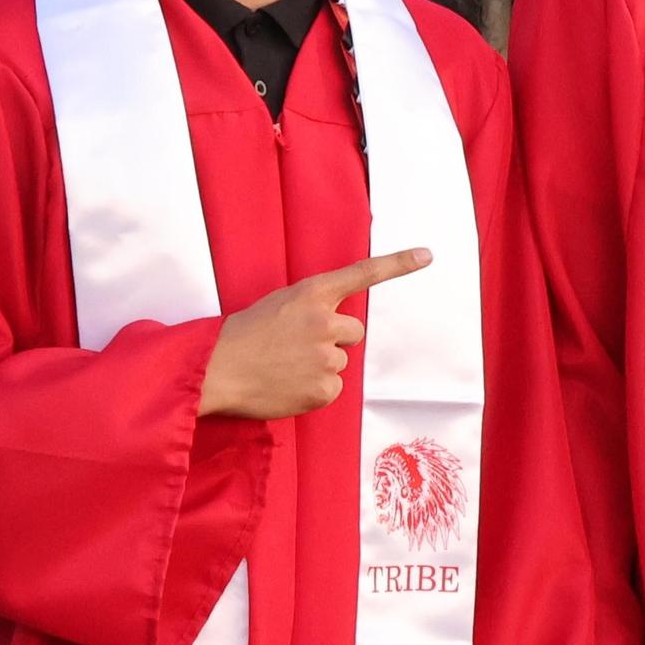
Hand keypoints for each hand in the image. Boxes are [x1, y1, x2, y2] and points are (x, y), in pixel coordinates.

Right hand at [197, 248, 430, 418]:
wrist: (217, 370)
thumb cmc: (243, 336)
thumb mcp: (279, 306)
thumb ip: (311, 309)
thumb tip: (334, 330)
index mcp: (312, 294)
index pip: (362, 274)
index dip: (398, 263)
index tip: (427, 254)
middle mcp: (325, 322)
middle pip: (354, 332)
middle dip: (334, 340)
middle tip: (297, 347)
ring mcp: (326, 357)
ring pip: (339, 362)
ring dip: (319, 366)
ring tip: (284, 367)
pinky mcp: (323, 389)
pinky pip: (331, 389)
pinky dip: (314, 390)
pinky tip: (287, 385)